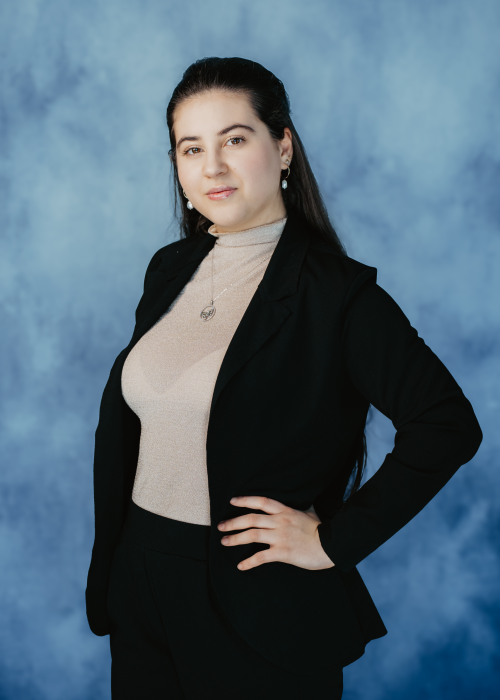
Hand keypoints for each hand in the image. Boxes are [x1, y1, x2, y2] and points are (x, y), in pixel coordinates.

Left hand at [217, 495, 334, 570]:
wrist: (330, 545)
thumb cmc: (320, 530)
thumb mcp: (309, 513)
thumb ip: (298, 510)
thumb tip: (296, 506)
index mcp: (285, 511)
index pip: (261, 502)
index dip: (245, 500)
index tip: (232, 501)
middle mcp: (280, 522)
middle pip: (251, 519)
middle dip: (233, 522)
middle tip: (221, 526)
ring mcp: (280, 537)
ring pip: (252, 535)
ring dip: (235, 538)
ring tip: (225, 542)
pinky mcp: (282, 552)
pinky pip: (261, 557)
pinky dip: (249, 562)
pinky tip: (241, 566)